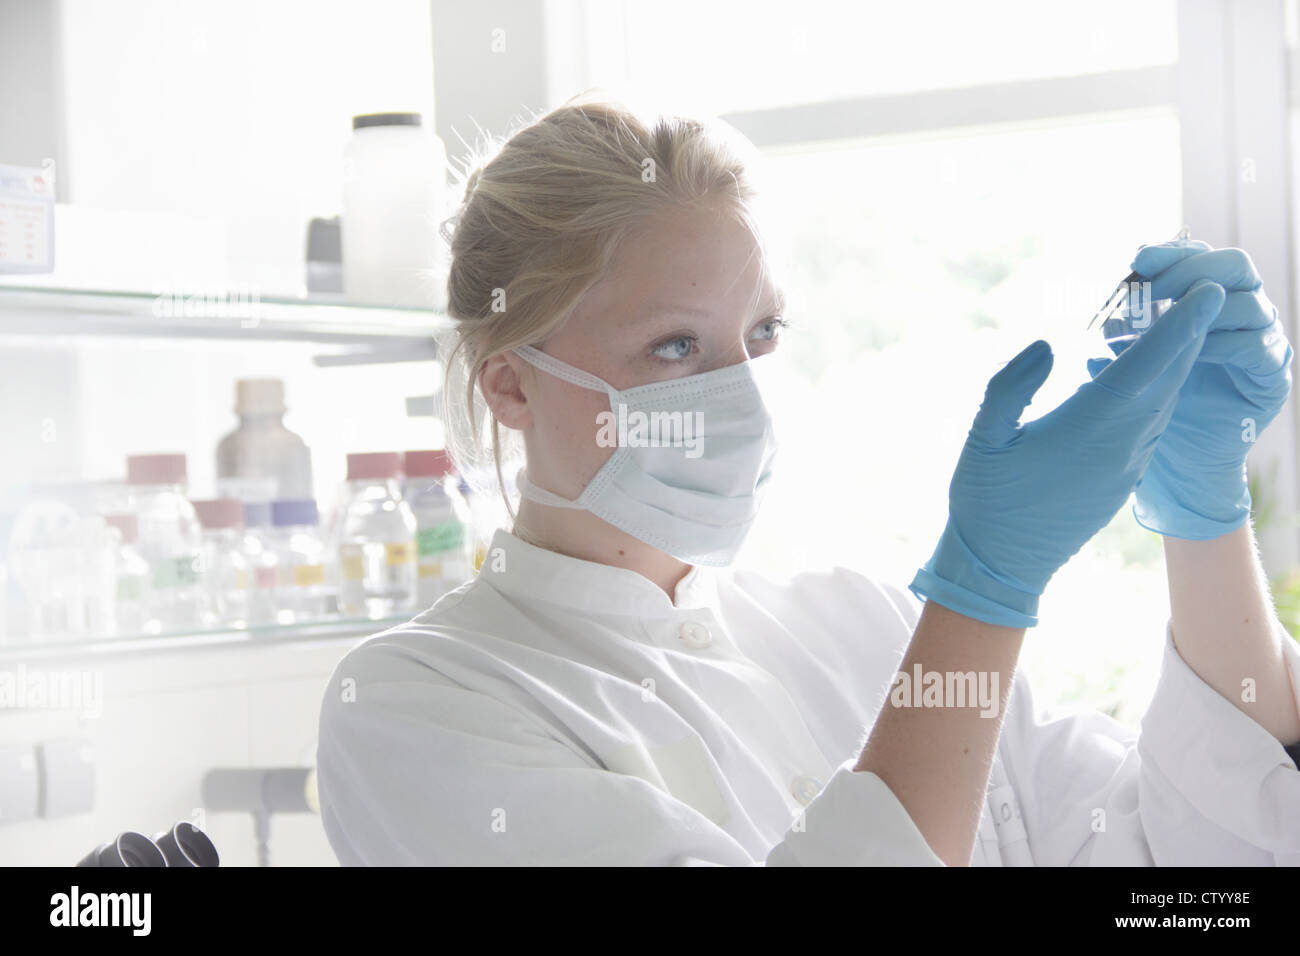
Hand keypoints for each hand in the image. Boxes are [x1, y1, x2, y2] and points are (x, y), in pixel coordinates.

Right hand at [909, 280, 1225, 626]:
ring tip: (1178, 327)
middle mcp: (1120, 446)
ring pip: (1166, 403)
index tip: (1206, 294)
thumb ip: (1011, 386)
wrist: (1001, 566)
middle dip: (1191, 335)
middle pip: (1169, 380)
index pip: (1146, 366)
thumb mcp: (983, 438)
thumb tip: (1047, 344)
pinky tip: (1150, 379)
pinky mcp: (1123, 480)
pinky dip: (1161, 393)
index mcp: (1088, 429)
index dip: (1179, 327)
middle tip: (1202, 295)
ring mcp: (1127, 466)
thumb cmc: (985, 500)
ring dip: (1177, 364)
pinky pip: (1154, 426)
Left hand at [1087, 242, 1293, 538]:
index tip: (1135, 262)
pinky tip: (1193, 353)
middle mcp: (1240, 310)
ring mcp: (1262, 339)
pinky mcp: (1271, 375)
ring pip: (1249, 303)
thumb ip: (1125, 333)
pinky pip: (1258, 346)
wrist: (1174, 459)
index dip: (1171, 253)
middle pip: (1234, 266)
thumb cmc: (1149, 402)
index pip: (1198, 256)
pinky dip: (1224, 344)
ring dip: (1203, 312)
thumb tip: (1109, 316)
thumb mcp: (1129, 361)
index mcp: (1206, 299)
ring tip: (1164, 328)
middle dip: (1191, 272)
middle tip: (1151, 293)